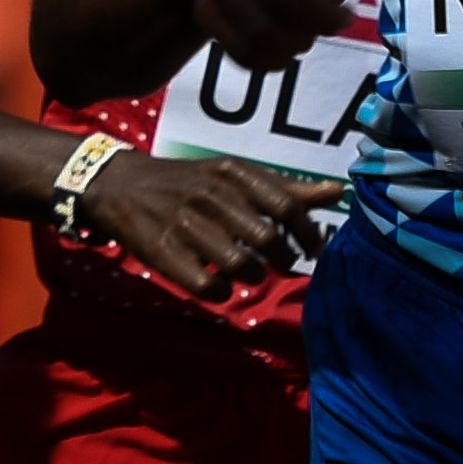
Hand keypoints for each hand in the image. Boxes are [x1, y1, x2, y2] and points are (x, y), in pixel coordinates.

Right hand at [77, 150, 344, 297]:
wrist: (121, 186)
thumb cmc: (189, 183)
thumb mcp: (234, 176)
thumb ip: (286, 189)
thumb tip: (340, 191)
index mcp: (232, 172)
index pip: (287, 204)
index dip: (308, 233)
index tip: (314, 249)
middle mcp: (210, 193)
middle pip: (268, 238)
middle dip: (283, 258)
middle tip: (282, 264)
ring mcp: (184, 222)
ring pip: (241, 265)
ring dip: (253, 275)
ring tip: (250, 271)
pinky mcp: (163, 251)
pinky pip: (208, 285)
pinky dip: (222, 291)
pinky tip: (220, 283)